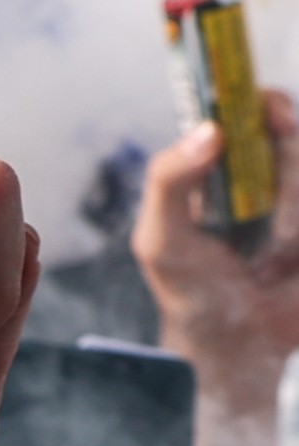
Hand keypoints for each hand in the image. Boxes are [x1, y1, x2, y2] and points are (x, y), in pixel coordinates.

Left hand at [134, 89, 298, 395]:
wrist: (239, 346)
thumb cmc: (190, 292)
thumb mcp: (160, 239)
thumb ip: (169, 181)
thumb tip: (209, 129)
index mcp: (218, 172)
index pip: (241, 114)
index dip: (251, 99)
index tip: (258, 103)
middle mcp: (264, 176)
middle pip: (287, 124)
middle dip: (283, 124)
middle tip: (278, 128)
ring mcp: (295, 198)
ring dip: (294, 177)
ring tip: (276, 236)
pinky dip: (298, 215)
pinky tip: (285, 250)